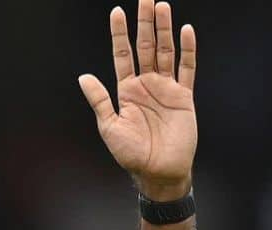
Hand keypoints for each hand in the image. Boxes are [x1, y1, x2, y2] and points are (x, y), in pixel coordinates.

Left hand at [78, 1, 196, 200]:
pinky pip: (187, 69)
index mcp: (126, 90)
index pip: (122, 55)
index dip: (119, 34)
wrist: (159, 172)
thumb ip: (99, 100)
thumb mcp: (110, 127)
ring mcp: (166, 89)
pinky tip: (186, 31)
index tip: (117, 12)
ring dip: (164, 30)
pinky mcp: (184, 97)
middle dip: (144, 23)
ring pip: (165, 52)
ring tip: (162, 7)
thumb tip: (83, 76)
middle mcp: (146, 85)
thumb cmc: (132, 154)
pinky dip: (187, 50)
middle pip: (145, 46)